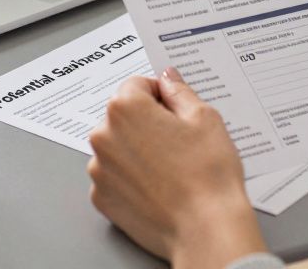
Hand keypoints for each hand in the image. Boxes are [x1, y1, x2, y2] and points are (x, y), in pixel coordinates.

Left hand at [88, 68, 266, 267]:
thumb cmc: (208, 174)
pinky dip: (131, 178)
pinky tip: (158, 187)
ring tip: (170, 169)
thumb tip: (168, 79)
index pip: (137, 85)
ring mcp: (99, 169)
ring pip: (118, 147)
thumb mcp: (204, 118)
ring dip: (137, 150)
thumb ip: (179, 92)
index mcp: (125, 109)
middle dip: (147, 123)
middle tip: (178, 143)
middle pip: (124, 116)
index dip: (161, 96)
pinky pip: (114, 177)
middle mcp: (103, 136)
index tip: (176, 112)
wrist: (205, 229)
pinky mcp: (102, 198)